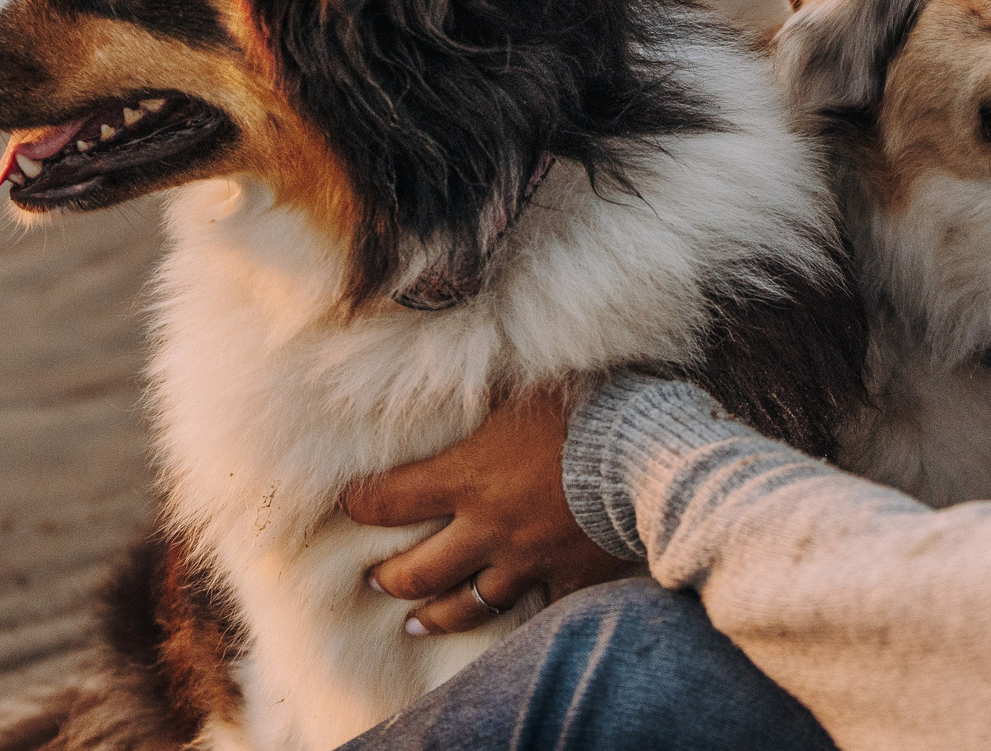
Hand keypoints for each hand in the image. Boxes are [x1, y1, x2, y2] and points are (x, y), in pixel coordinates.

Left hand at [339, 388, 639, 636]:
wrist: (644, 453)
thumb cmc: (582, 406)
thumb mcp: (519, 386)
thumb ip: (479, 390)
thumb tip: (443, 362)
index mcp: (466, 478)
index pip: (389, 499)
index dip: (360, 504)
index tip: (347, 505)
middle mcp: (487, 528)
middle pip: (419, 570)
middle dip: (389, 577)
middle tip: (373, 580)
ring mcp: (526, 561)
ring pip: (468, 604)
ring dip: (437, 615)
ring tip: (416, 623)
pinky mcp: (568, 578)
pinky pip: (538, 611)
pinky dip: (522, 621)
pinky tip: (508, 629)